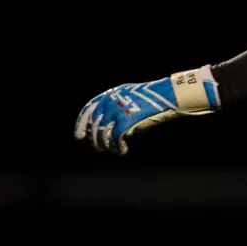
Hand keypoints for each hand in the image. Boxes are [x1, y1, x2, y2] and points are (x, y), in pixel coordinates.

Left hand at [74, 66, 219, 155]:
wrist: (167, 95)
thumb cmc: (153, 96)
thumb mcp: (131, 95)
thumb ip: (118, 105)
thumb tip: (108, 122)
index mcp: (110, 94)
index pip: (89, 109)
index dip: (82, 123)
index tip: (79, 135)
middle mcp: (110, 102)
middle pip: (94, 124)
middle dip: (94, 138)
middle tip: (97, 148)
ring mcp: (116, 112)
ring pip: (103, 134)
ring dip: (105, 145)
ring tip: (110, 150)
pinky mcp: (125, 122)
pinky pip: (116, 139)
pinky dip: (119, 147)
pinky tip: (123, 151)